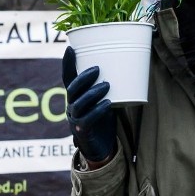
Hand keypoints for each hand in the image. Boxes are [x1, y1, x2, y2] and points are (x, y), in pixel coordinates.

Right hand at [62, 46, 115, 162]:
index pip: (67, 78)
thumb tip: (127, 65)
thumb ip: (108, 86)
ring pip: (78, 104)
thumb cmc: (103, 118)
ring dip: (92, 93)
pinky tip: (107, 104)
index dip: (67, 64)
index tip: (70, 48)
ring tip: (106, 85)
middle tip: (97, 69)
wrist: (101, 147)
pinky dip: (97, 111)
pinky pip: (86, 120)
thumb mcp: (104, 98)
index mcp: (75, 97)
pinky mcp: (82, 132)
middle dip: (83, 78)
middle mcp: (71, 106)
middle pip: (72, 90)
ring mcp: (75, 120)